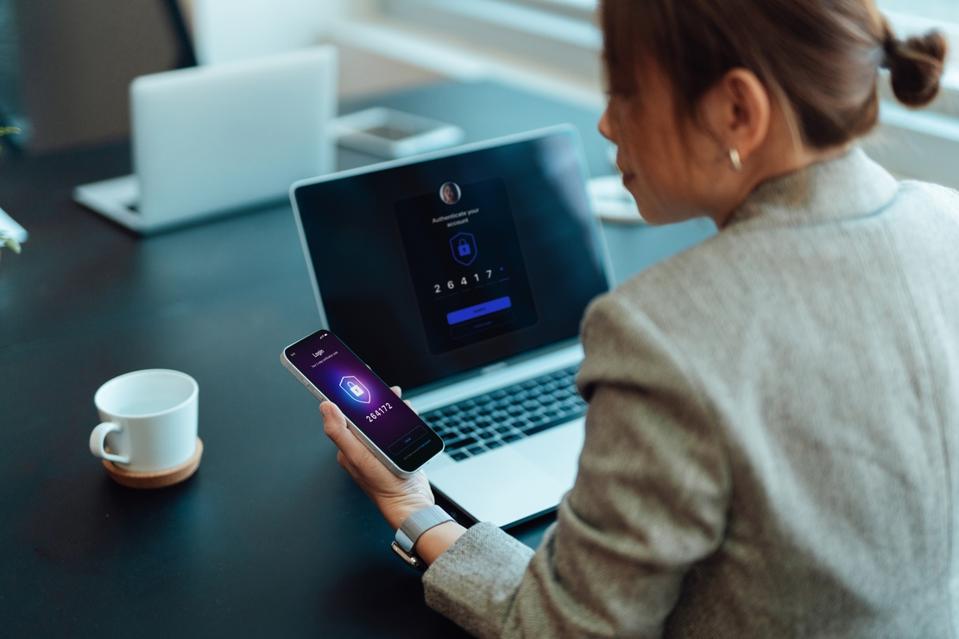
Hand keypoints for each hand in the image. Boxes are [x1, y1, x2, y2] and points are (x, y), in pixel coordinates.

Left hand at [320, 386, 434, 529]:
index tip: (349, 378)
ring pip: (382, 417)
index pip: (344, 413)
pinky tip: (408, 415)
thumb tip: (325, 407)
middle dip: (373, 397)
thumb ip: (339, 432)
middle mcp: (362, 445)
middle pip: (365, 412)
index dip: (346, 395)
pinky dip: (403, 418)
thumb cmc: (383, 485)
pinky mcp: (396, 448)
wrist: (411, 502)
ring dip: (390, 406)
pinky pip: (397, 426)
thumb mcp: (357, 456)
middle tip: (381, 387)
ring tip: (396, 399)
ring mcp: (380, 446)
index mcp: (348, 445)